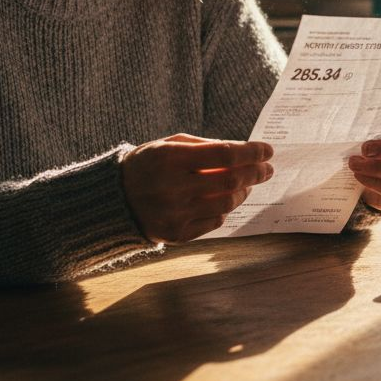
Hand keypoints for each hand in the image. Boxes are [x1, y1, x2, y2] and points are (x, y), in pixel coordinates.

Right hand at [120, 133, 272, 243]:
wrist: (113, 200)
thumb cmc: (148, 166)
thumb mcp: (168, 145)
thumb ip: (205, 147)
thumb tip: (244, 152)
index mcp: (170, 158)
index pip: (224, 154)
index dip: (251, 152)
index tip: (267, 150)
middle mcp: (172, 187)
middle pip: (230, 181)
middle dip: (255, 173)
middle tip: (267, 169)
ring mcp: (175, 213)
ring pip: (226, 204)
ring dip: (243, 192)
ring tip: (246, 184)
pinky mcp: (176, 234)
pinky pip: (215, 222)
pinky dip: (225, 210)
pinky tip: (224, 200)